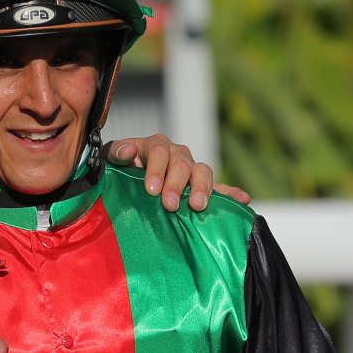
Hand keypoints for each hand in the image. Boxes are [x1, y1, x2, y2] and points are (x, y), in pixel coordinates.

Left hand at [104, 134, 250, 211]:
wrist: (122, 183)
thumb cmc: (115, 170)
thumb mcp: (108, 160)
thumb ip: (116, 153)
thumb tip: (129, 152)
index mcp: (154, 146)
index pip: (159, 151)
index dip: (157, 169)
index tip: (152, 190)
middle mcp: (176, 155)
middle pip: (183, 163)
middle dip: (177, 184)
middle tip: (169, 205)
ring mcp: (190, 171)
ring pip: (202, 172)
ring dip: (202, 188)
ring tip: (198, 206)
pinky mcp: (199, 188)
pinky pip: (219, 189)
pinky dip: (231, 193)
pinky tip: (244, 200)